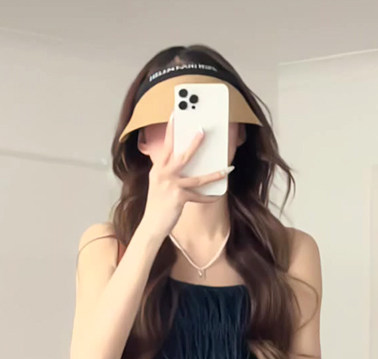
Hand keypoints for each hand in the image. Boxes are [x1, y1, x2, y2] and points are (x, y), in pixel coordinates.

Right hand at [140, 113, 233, 240]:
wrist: (151, 226)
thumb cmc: (157, 205)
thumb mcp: (159, 185)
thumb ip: (168, 173)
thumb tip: (186, 163)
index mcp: (158, 169)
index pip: (166, 146)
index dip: (170, 130)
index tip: (175, 114)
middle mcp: (163, 175)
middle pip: (181, 156)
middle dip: (193, 143)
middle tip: (203, 131)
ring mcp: (171, 186)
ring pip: (196, 178)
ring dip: (214, 174)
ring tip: (226, 168)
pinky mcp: (178, 199)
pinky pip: (198, 197)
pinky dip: (208, 197)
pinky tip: (217, 196)